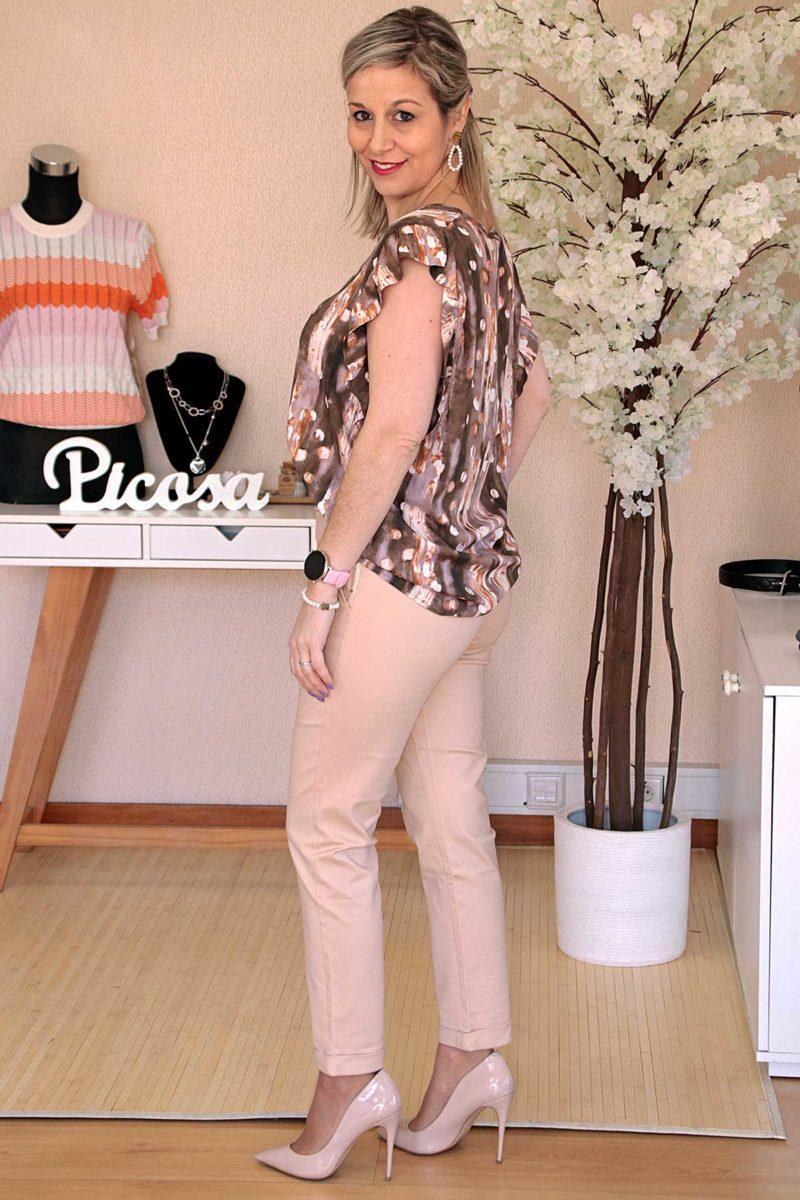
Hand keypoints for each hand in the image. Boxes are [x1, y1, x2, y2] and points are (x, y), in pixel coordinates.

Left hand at [289, 580, 338, 699]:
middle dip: (310, 687)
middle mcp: (295, 645)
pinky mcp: (313, 642)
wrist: (320, 595)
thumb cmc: (318, 608)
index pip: (295, 668)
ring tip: (326, 693)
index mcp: (293, 643)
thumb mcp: (310, 627)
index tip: (312, 690)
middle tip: (320, 696)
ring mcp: (303, 644)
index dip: (303, 682)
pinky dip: (324, 676)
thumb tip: (319, 650)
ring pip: (308, 672)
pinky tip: (330, 683)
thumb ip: (311, 639)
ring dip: (317, 685)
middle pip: (300, 674)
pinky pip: (318, 665)